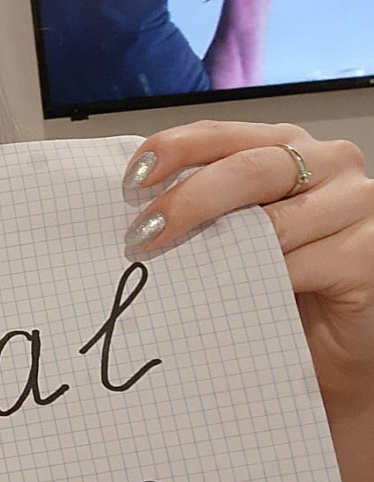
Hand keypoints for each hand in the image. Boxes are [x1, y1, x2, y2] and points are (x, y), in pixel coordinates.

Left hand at [121, 121, 373, 424]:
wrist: (331, 347)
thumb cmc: (281, 284)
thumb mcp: (237, 234)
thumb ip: (205, 209)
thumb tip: (135, 207)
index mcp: (287, 147)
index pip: (222, 134)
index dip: (174, 150)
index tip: (132, 180)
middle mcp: (329, 164)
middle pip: (248, 169)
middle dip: (188, 200)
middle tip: (142, 232)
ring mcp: (357, 205)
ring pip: (275, 220)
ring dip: (216, 247)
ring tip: (172, 269)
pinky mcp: (369, 254)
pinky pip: (301, 264)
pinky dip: (258, 279)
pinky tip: (228, 294)